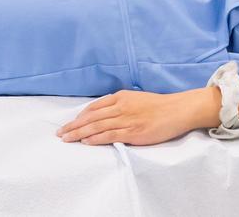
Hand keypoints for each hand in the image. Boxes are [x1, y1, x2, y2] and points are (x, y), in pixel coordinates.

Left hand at [56, 88, 217, 145]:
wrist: (178, 110)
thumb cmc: (160, 106)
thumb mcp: (137, 99)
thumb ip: (122, 105)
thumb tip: (107, 114)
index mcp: (121, 97)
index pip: (94, 107)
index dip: (80, 116)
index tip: (70, 123)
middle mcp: (121, 106)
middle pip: (91, 117)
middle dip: (73, 125)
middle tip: (60, 133)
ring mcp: (126, 119)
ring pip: (96, 126)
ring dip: (79, 133)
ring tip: (67, 139)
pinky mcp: (133, 131)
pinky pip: (109, 135)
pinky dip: (95, 138)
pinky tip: (85, 142)